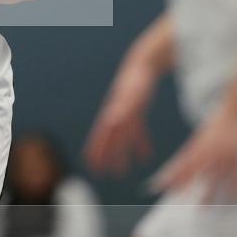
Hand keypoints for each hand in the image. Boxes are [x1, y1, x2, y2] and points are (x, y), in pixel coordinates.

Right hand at [84, 60, 156, 175]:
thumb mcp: (130, 94)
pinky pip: (138, 130)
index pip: (101, 135)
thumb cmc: (136, 78)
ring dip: (122, 154)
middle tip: (104, 174)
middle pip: (111, 139)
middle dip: (107, 157)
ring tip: (122, 171)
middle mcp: (116, 113)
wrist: (144, 61)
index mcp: (113, 112)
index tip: (91, 165)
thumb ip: (120, 109)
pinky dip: (141, 143)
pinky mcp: (137, 109)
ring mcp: (126, 112)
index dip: (95, 150)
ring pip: (123, 138)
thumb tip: (110, 122)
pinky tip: (146, 156)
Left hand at [149, 105, 236, 203]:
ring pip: (214, 178)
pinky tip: (231, 200)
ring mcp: (224, 154)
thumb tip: (180, 166)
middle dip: (184, 185)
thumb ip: (191, 151)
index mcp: (197, 145)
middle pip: (194, 172)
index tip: (157, 185)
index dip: (169, 175)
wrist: (236, 110)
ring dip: (208, 194)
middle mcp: (208, 151)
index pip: (180, 163)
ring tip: (202, 209)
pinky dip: (234, 189)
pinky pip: (236, 177)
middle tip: (176, 200)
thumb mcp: (200, 136)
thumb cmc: (217, 123)